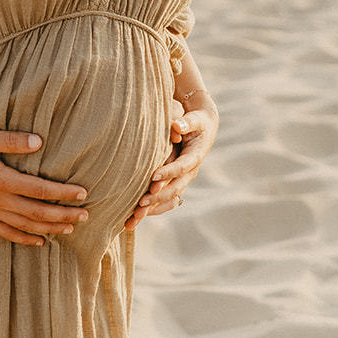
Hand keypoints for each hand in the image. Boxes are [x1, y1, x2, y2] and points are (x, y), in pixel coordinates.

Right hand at [0, 128, 88, 245]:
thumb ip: (10, 140)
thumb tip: (39, 142)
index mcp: (1, 179)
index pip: (40, 190)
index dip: (63, 193)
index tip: (82, 193)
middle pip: (38, 213)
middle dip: (64, 214)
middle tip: (86, 215)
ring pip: (26, 226)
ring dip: (50, 228)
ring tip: (70, 227)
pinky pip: (7, 233)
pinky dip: (25, 239)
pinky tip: (39, 241)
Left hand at [124, 102, 217, 229]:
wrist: (203, 129)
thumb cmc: (195, 121)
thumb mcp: (194, 119)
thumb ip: (185, 122)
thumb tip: (176, 126)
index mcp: (195, 156)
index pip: (181, 167)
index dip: (168, 172)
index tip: (152, 177)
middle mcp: (190, 172)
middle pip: (175, 188)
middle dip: (157, 196)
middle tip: (140, 203)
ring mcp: (183, 180)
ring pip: (169, 199)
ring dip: (152, 209)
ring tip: (134, 217)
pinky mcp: (176, 184)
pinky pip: (166, 201)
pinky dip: (152, 209)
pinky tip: (136, 218)